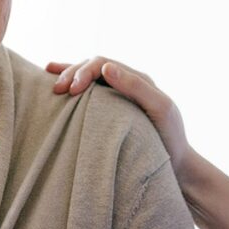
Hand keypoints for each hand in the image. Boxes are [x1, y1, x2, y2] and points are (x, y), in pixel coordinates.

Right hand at [46, 57, 192, 178]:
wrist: (176, 164)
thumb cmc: (170, 137)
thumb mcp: (160, 107)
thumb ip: (136, 86)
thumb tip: (106, 67)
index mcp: (137, 78)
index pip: (102, 64)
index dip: (83, 71)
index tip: (71, 90)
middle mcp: (125, 83)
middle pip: (91, 68)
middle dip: (72, 74)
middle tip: (57, 90)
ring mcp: (117, 97)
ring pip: (87, 78)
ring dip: (68, 77)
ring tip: (51, 84)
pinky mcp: (110, 112)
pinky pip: (88, 94)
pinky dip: (72, 85)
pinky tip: (54, 82)